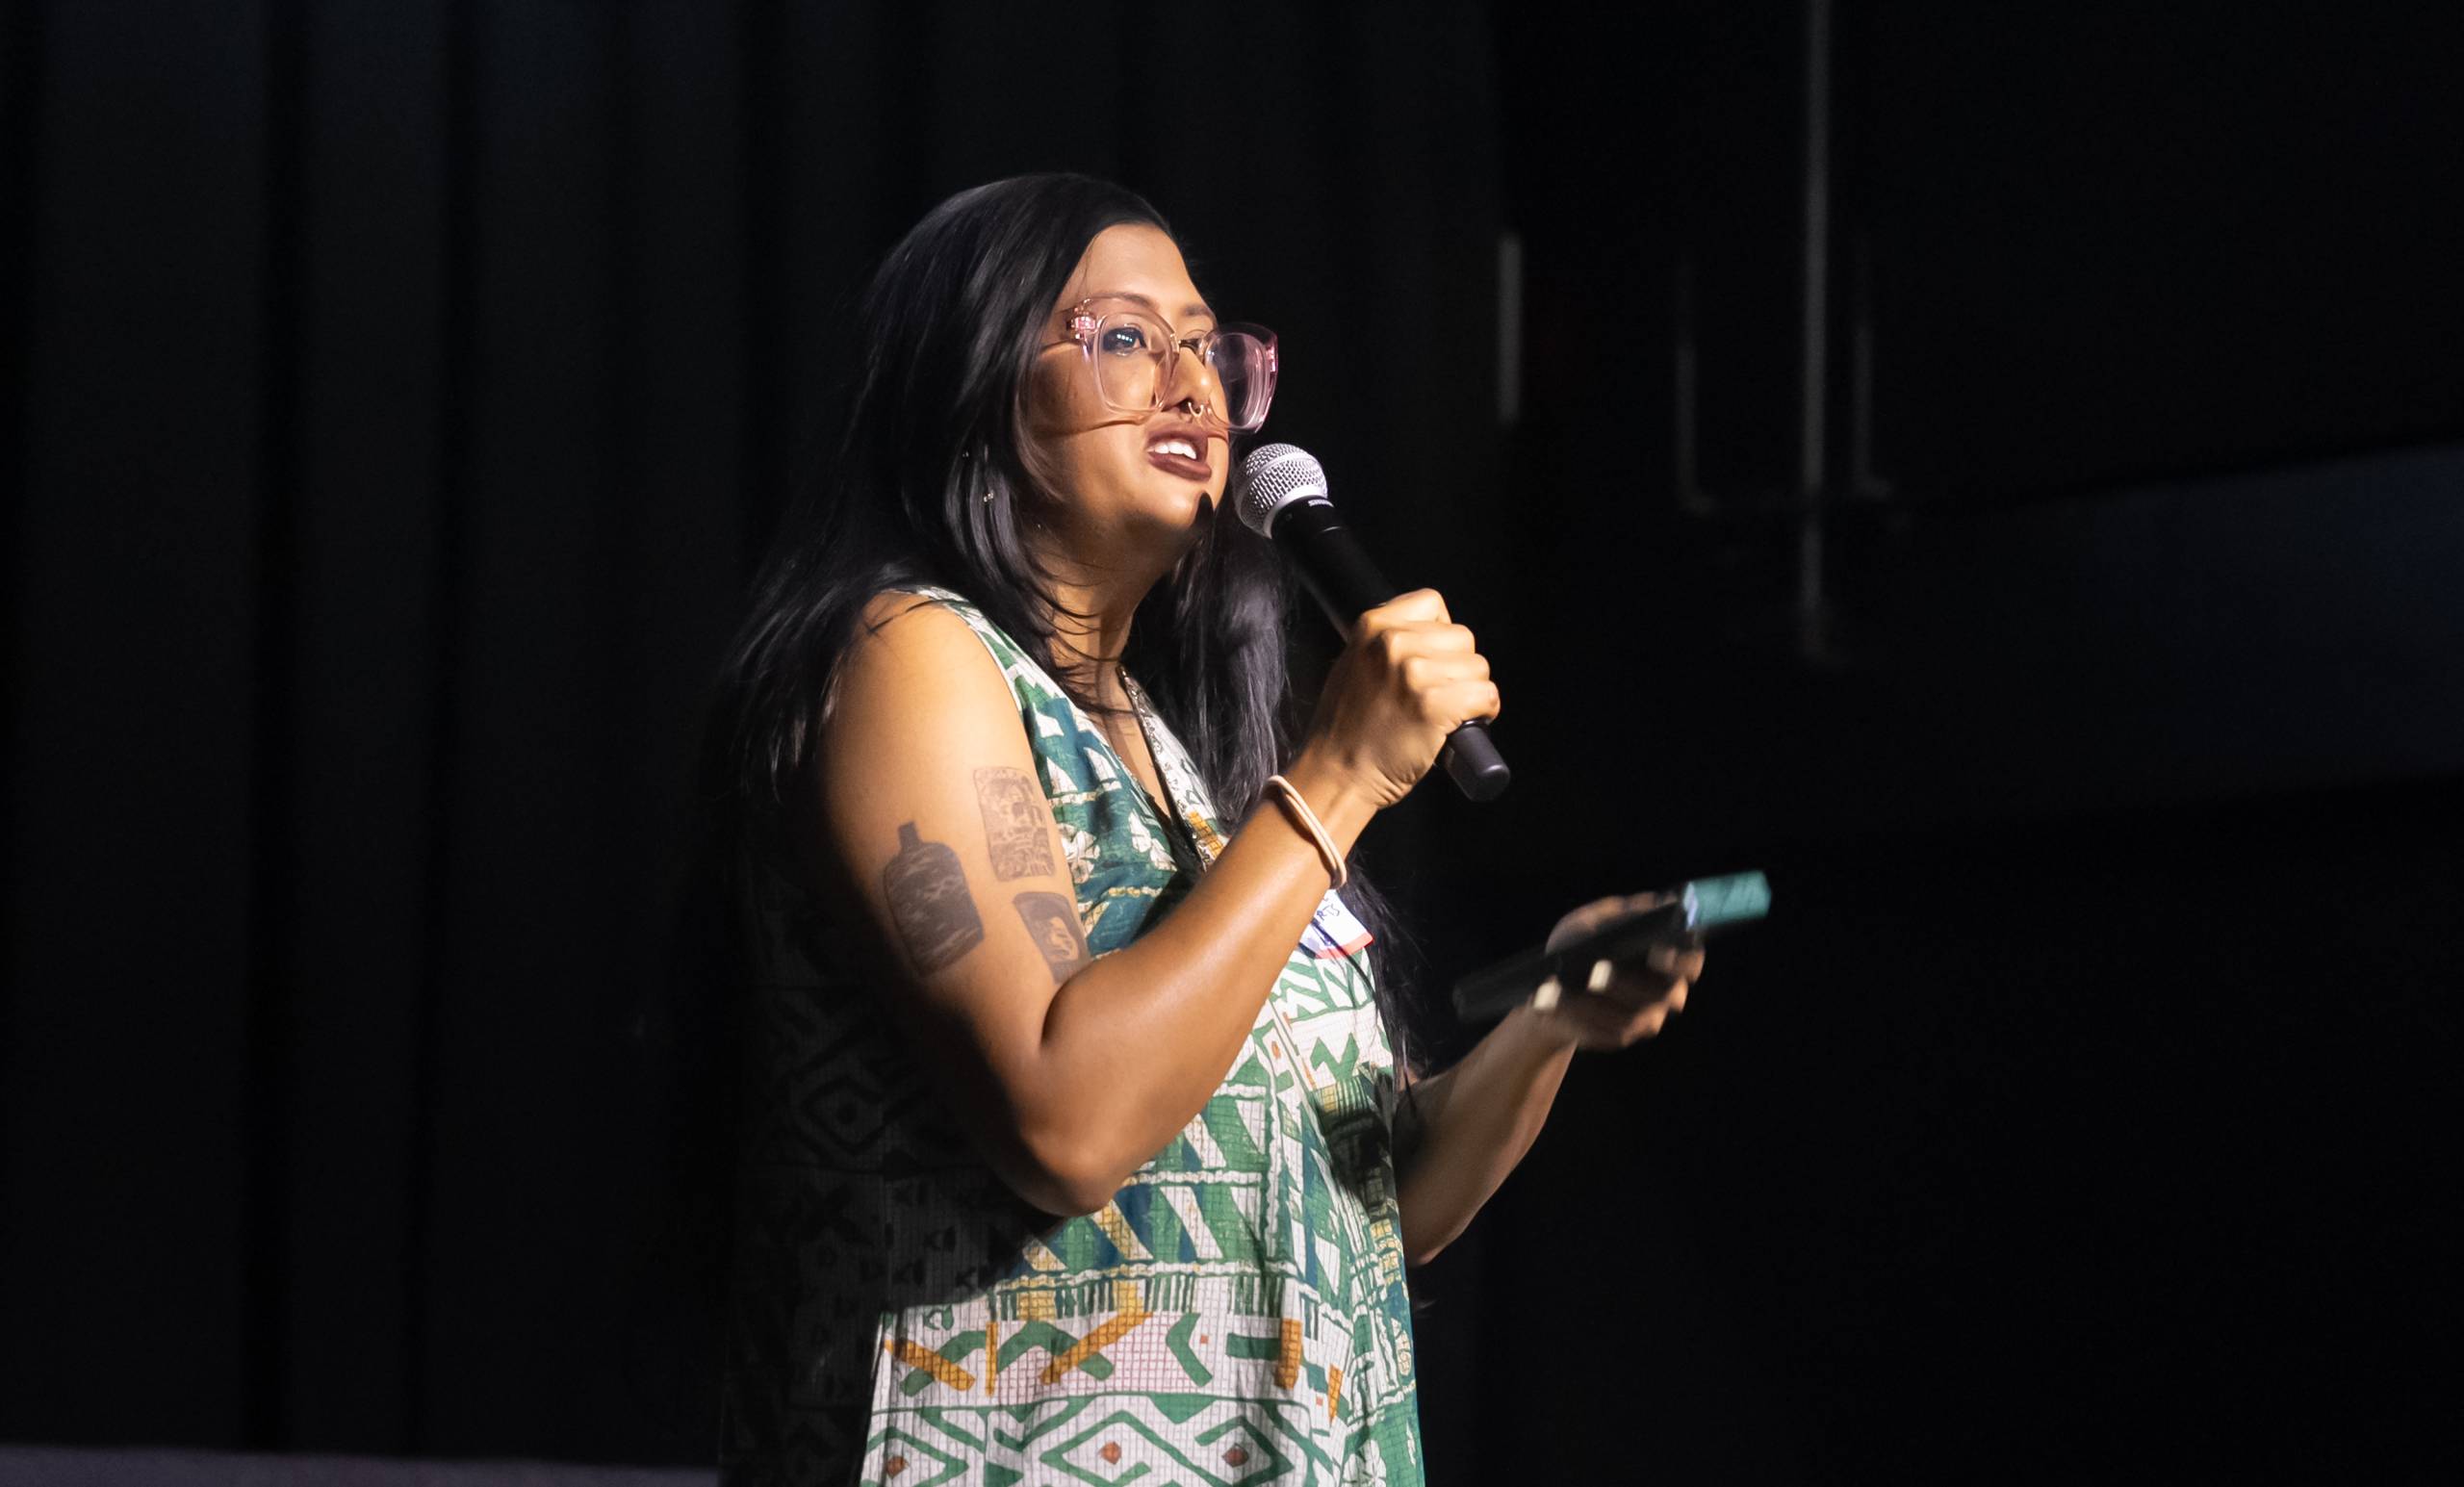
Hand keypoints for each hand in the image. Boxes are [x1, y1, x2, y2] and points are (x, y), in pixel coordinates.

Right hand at [1295, 589, 1500, 809]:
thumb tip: (1429, 637)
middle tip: (1439, 693)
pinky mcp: (1434, 705)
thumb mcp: (1353, 665)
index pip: (1432, 602)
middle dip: (1459, 666)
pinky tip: (1461, 725)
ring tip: (1447, 713)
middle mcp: (1393, 642)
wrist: (1336, 774)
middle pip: (1463, 637)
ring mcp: (1414, 673)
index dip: (1440, 632)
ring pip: (1478, 667)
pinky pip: (1486, 695)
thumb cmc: (1345, 730)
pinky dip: (1484, 712)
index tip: (1433, 659)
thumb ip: (1384, 644)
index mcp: (1372, 625)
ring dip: (1471, 691)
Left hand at [1517, 892, 1706, 1050]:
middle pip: (1661, 995)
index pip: (1690, 961)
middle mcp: (1666, 991)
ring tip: (1552, 988)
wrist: (1552, 981)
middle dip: (1624, 983)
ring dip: (1585, 1003)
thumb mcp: (1595, 920)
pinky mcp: (1620, 1036)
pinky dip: (1571, 1016)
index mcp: (1668, 955)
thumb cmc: (1581, 942)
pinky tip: (1547, 1003)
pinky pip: (1601, 1032)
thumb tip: (1656, 906)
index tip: (1656, 952)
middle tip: (1595, 973)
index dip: (1680, 960)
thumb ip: (1624, 914)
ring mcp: (1646, 1017)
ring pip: (1626, 1018)